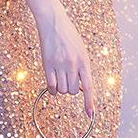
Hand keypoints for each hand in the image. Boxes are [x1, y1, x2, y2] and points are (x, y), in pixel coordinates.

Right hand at [35, 3, 94, 118]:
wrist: (54, 23)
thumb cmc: (69, 36)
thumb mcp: (81, 51)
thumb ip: (82, 67)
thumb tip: (81, 86)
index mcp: (84, 61)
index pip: (88, 87)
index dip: (89, 102)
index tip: (89, 114)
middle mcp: (73, 64)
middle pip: (73, 91)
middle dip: (72, 89)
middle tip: (69, 79)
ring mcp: (59, 65)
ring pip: (63, 90)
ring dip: (62, 88)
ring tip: (61, 77)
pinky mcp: (47, 65)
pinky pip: (51, 86)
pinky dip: (53, 89)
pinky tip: (53, 85)